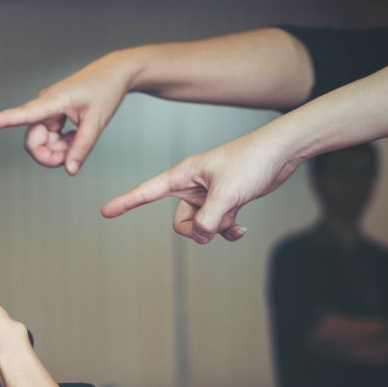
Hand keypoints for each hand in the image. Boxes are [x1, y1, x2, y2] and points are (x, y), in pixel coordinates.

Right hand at [0, 52, 134, 174]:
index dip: (3, 120)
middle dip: (50, 154)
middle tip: (72, 158)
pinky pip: (51, 137)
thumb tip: (69, 170)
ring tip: (80, 139)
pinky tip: (77, 135)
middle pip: (34, 141)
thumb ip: (82, 148)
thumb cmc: (105, 91)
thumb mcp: (97, 122)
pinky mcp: (53, 114)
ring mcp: (48, 111)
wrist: (114, 73)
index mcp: (53, 101)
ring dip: (60, 149)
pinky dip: (63, 142)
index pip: (23, 114)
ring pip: (43, 141)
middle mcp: (45, 105)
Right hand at [101, 125, 301, 243]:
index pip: (146, 192)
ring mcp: (208, 194)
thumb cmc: (252, 160)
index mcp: (183, 175)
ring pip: (200, 225)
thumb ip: (208, 220)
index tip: (105, 212)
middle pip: (179, 221)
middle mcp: (192, 185)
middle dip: (196, 230)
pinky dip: (227, 229)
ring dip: (216, 229)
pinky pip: (217, 224)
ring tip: (235, 222)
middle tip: (215, 226)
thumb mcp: (227, 193)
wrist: (282, 150)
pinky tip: (241, 227)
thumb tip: (201, 236)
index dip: (125, 203)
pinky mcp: (225, 199)